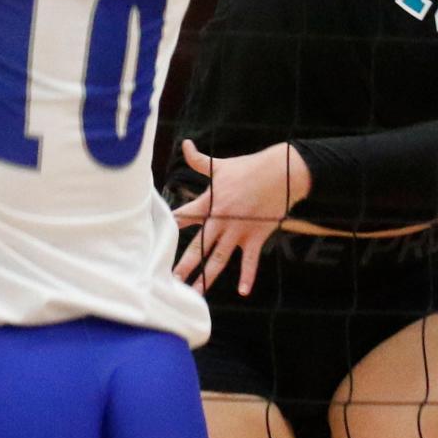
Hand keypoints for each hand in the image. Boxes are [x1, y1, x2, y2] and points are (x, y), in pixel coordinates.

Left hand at [172, 139, 310, 295]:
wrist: (282, 172)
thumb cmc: (250, 167)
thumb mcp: (221, 164)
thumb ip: (199, 160)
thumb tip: (185, 144)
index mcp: (211, 201)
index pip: (185, 216)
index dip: (171, 225)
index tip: (155, 239)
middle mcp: (222, 219)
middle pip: (199, 245)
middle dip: (185, 264)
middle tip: (172, 280)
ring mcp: (239, 230)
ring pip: (220, 258)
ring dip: (207, 277)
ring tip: (196, 293)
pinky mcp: (256, 235)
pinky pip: (250, 260)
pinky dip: (248, 276)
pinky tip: (242, 291)